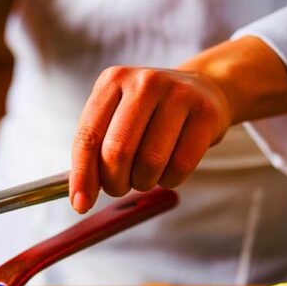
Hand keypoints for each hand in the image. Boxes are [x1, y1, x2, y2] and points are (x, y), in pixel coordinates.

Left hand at [69, 37, 286, 212]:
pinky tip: (167, 171)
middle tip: (118, 187)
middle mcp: (144, 82)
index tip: (80, 204)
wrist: (204, 88)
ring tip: (145, 174)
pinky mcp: (206, 113)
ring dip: (143, 182)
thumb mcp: (116, 115)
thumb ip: (95, 149)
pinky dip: (169, 180)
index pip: (88, 136)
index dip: (82, 176)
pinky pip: (180, 166)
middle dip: (114, 183)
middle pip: (117, 152)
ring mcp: (178, 94)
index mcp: (112, 81)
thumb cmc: (150, 112)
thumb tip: (80, 197)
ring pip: (149, 162)